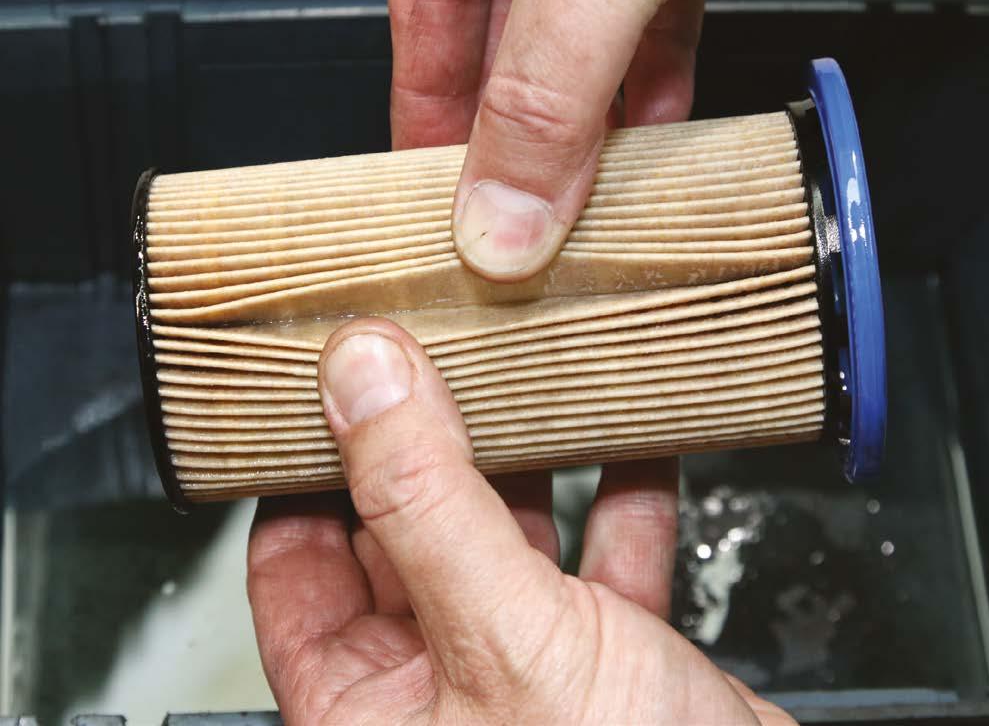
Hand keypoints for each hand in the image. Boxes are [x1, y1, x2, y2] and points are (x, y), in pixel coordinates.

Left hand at [247, 321, 796, 724]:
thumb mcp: (502, 637)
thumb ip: (428, 502)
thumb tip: (363, 378)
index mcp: (363, 705)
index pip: (295, 559)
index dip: (306, 465)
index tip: (328, 382)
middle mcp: (438, 685)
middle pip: (406, 530)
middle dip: (427, 442)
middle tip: (435, 355)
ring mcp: (527, 670)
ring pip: (507, 536)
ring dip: (530, 461)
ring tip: (529, 380)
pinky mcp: (612, 660)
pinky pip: (604, 556)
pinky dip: (621, 498)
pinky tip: (636, 442)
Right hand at [390, 0, 710, 281]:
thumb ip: (548, 86)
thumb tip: (501, 215)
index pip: (423, 43)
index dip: (426, 140)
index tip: (441, 227)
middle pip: (497, 58)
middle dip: (514, 152)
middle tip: (521, 241)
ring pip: (574, 49)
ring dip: (587, 132)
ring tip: (591, 209)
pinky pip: (646, 21)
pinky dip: (653, 81)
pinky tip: (661, 132)